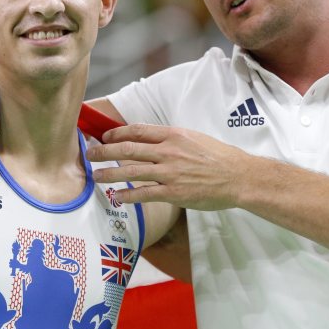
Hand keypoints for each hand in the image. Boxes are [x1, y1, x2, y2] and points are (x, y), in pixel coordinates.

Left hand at [86, 123, 244, 209]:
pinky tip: (116, 196)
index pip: (137, 131)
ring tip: (95, 176)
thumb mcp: (194, 138)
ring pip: (130, 171)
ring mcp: (169, 172)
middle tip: (90, 154)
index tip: (105, 137)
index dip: (116, 133)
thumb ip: (171, 140)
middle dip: (104, 152)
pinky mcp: (173, 192)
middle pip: (127, 149)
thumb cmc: (218, 157)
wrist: (239, 177)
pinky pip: (144, 194)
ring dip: (109, 173)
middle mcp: (168, 151)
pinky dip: (127, 195)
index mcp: (173, 135)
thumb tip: (150, 141)